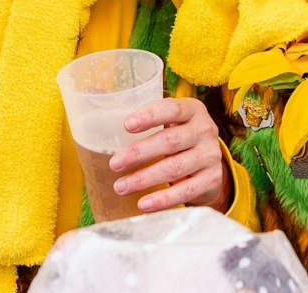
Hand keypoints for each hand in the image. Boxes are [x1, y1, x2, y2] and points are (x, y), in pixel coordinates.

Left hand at [108, 96, 230, 213]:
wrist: (210, 166)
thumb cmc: (179, 138)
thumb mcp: (171, 123)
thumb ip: (144, 118)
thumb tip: (95, 103)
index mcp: (192, 110)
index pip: (172, 109)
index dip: (150, 116)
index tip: (126, 125)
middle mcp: (205, 130)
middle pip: (170, 141)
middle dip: (139, 153)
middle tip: (114, 164)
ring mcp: (210, 156)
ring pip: (175, 168)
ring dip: (145, 179)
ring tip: (121, 186)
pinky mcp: (212, 180)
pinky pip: (186, 191)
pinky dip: (163, 199)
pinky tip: (144, 204)